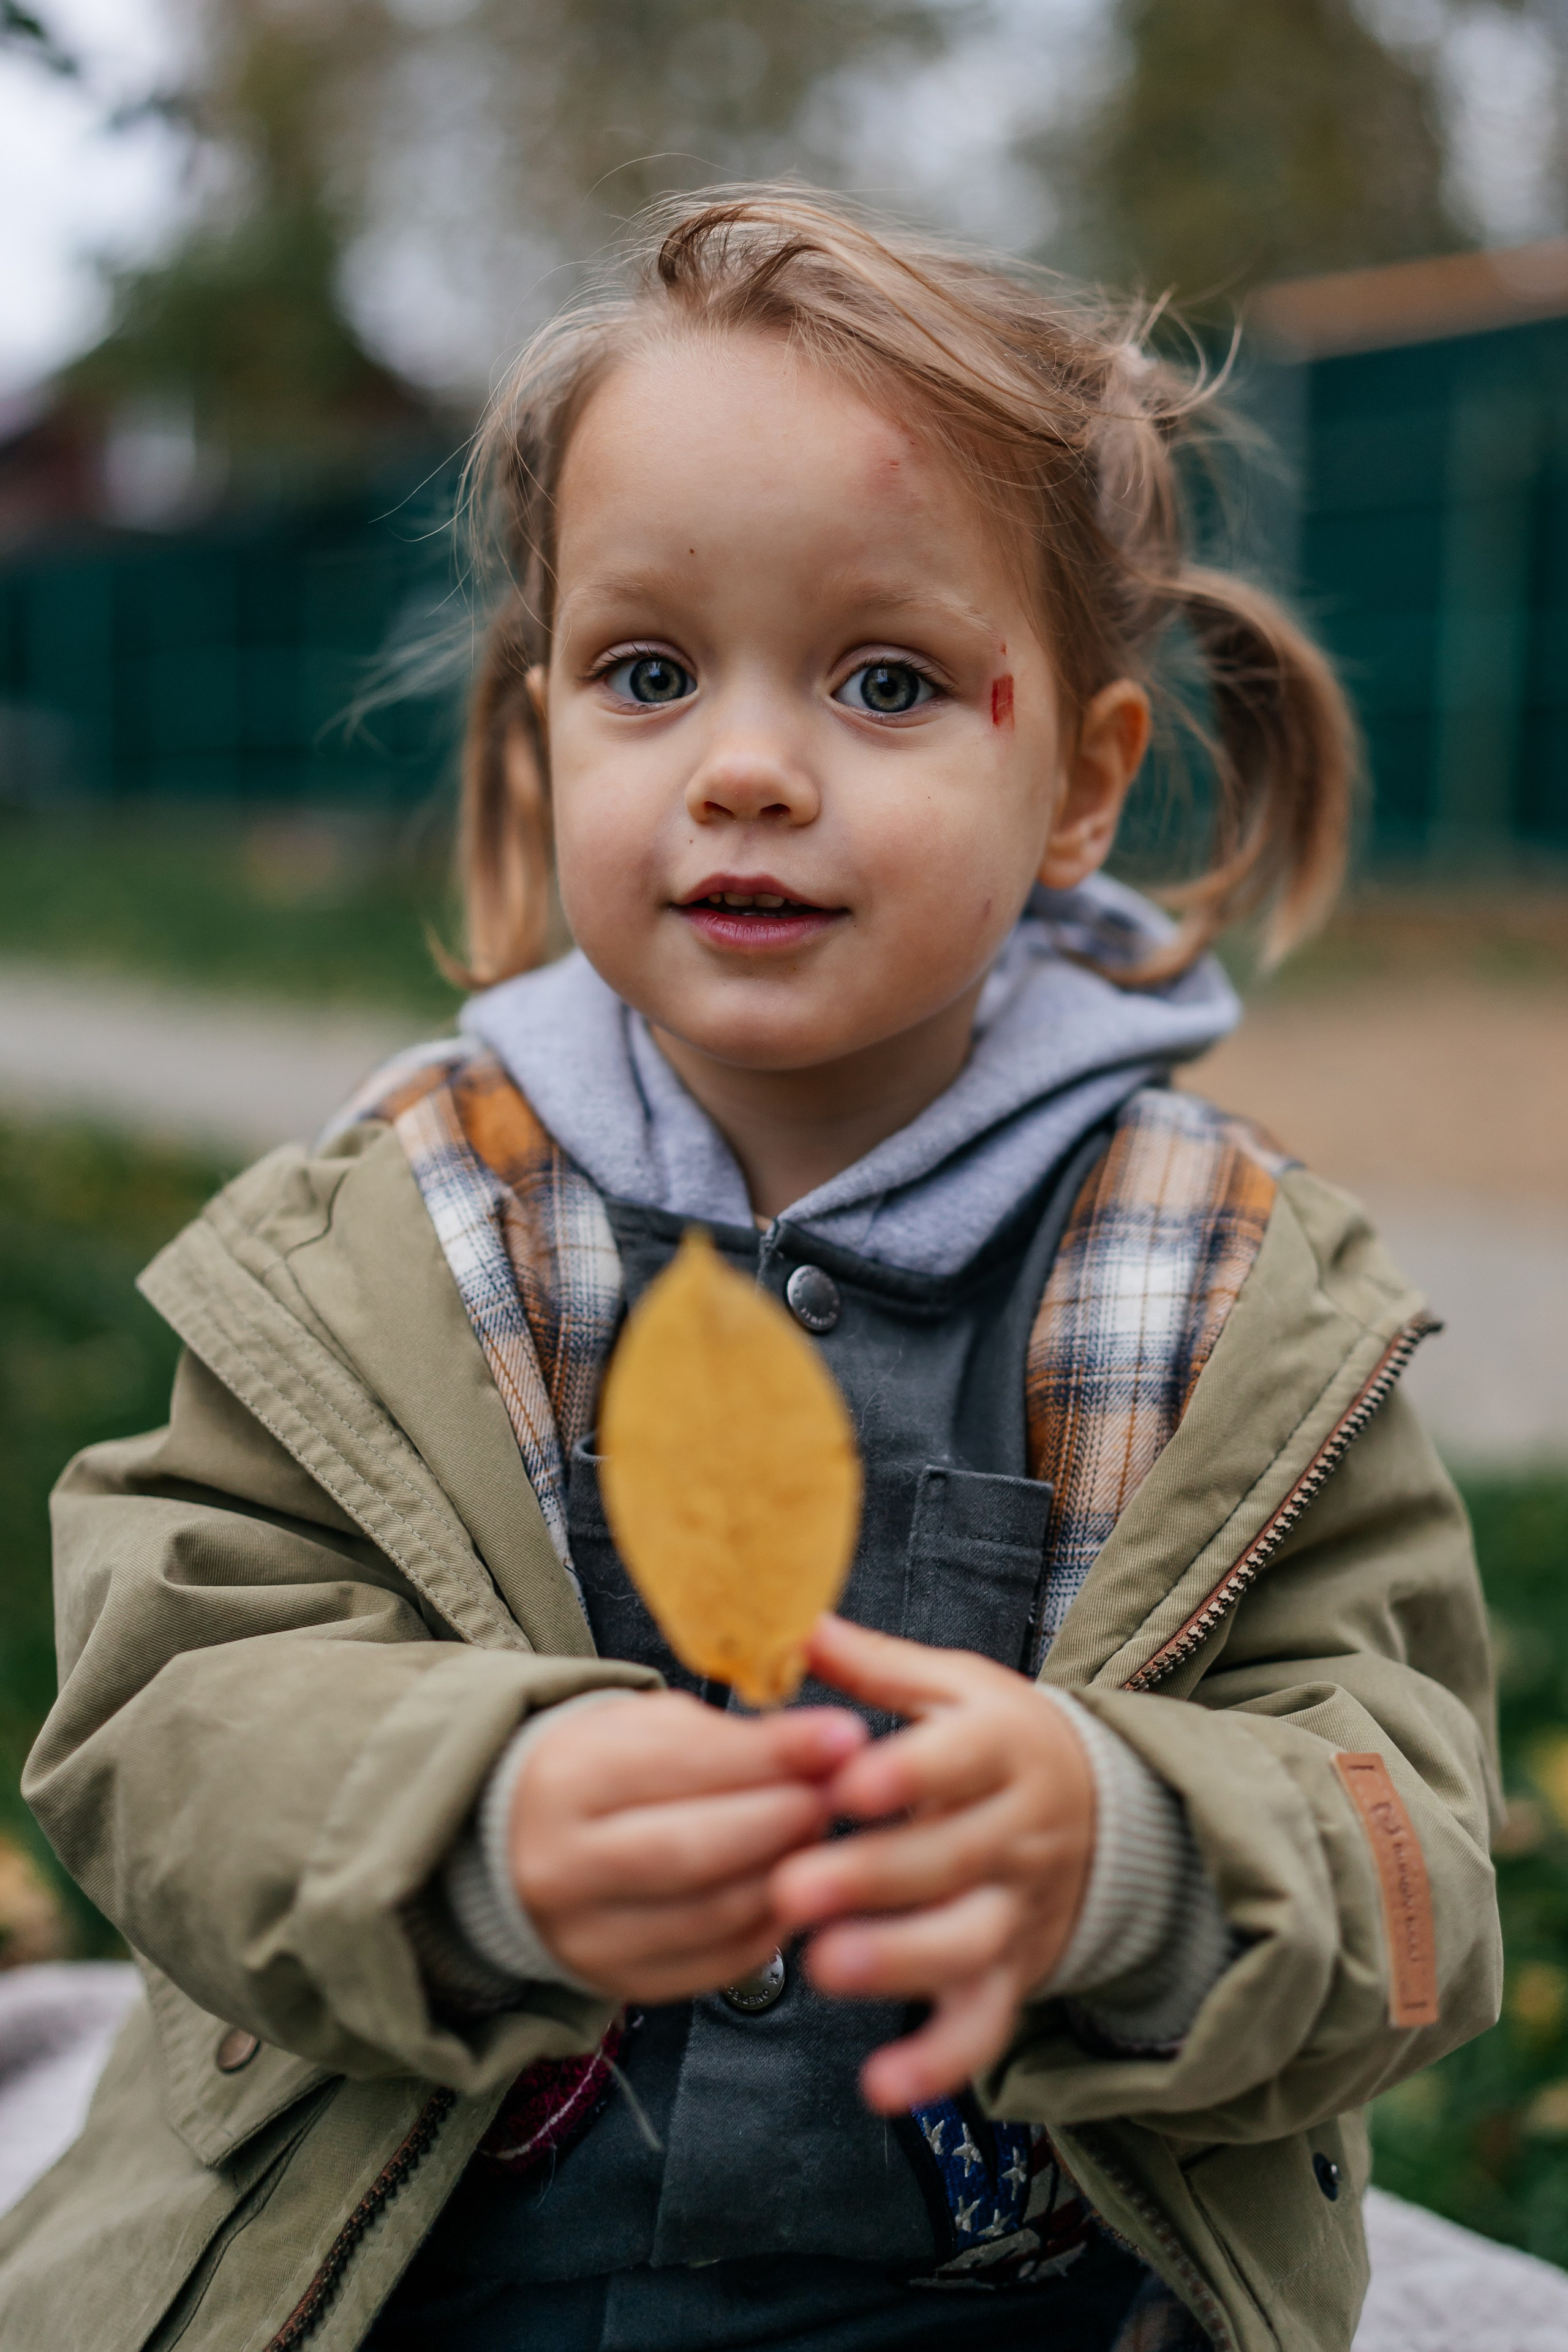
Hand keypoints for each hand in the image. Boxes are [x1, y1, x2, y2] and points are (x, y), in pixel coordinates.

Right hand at [509, 1690, 864, 2001]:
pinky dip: (770, 1924)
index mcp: (563, 1781)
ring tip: (820, 1834)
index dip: (771, 1754)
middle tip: (836, 1793)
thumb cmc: (603, 1769)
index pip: (680, 1767)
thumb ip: (733, 1738)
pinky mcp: (618, 1983)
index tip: (843, 1737)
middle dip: (784, 1819)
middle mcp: (561, 1866)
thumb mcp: (651, 1726)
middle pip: (694, 1851)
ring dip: (786, 1872)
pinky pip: (716, 1963)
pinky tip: (793, 1885)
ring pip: (712, 1915)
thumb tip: (830, 1747)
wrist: (521, 1841)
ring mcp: (585, 1937)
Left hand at [769, 1616, 1095, 2113]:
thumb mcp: (953, 1687)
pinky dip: (938, 2062)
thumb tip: (797, 1623)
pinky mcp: (1009, 1975)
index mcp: (1000, 1749)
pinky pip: (982, 2027)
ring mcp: (1014, 1910)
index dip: (909, 1774)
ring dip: (900, 1961)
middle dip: (874, 1877)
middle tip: (795, 1888)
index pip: (960, 1759)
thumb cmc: (995, 1741)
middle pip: (953, 1858)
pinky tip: (882, 2085)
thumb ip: (876, 1666)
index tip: (849, 1783)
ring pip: (967, 1943)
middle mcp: (1016, 1833)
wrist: (1101, 1811)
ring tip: (825, 1966)